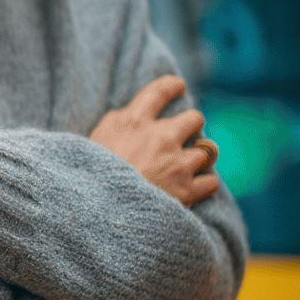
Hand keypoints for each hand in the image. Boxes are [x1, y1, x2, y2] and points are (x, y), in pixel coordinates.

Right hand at [90, 75, 219, 206]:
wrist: (97, 213)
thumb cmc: (88, 177)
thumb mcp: (92, 141)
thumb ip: (115, 124)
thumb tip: (129, 114)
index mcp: (134, 123)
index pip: (159, 92)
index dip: (172, 86)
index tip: (178, 86)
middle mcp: (161, 138)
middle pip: (194, 119)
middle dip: (191, 127)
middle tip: (181, 139)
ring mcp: (177, 164)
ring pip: (207, 151)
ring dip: (199, 158)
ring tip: (187, 168)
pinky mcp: (187, 190)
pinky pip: (211, 181)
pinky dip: (205, 184)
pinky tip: (195, 188)